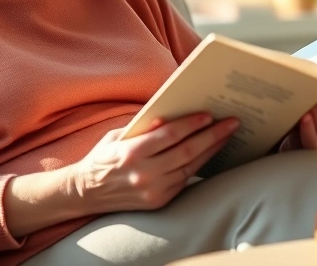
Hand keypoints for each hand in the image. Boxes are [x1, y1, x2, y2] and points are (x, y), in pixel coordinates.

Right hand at [70, 113, 239, 213]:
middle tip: (231, 123)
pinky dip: (198, 165)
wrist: (86, 192)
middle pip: (186, 151)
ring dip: (211, 150)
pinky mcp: (159, 201)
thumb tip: (170, 115)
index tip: (209, 114)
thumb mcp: (117, 136)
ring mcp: (153, 190)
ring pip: (190, 167)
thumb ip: (143, 128)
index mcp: (131, 153)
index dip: (191, 124)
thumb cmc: (103, 158)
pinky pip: (184, 180)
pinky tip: (209, 153)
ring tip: (226, 136)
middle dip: (212, 135)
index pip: (168, 135)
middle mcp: (144, 173)